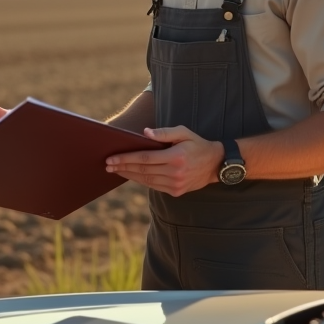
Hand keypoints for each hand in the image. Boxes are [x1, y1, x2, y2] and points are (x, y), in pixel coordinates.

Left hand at [104, 125, 222, 195]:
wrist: (216, 164)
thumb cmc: (197, 144)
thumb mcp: (184, 132)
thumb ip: (164, 132)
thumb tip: (144, 133)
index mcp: (176, 157)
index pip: (145, 158)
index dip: (126, 159)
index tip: (111, 159)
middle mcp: (175, 173)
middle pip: (142, 170)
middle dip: (123, 167)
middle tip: (107, 165)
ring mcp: (176, 184)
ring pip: (146, 180)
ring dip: (129, 175)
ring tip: (116, 170)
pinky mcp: (176, 191)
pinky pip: (154, 186)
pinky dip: (141, 181)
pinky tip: (132, 175)